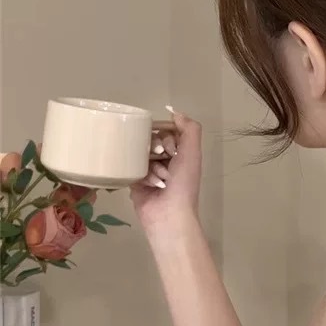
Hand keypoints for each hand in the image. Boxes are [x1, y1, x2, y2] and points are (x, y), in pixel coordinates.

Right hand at [130, 109, 201, 235]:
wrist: (169, 213)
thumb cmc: (183, 183)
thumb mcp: (193, 152)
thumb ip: (190, 129)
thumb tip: (174, 111)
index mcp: (182, 152)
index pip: (166, 131)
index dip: (166, 136)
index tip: (169, 148)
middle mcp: (166, 159)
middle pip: (151, 141)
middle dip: (157, 150)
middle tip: (162, 160)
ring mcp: (150, 170)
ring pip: (140, 154)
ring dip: (151, 166)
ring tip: (161, 179)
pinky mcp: (135, 180)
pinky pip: (132, 168)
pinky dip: (143, 176)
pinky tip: (151, 186)